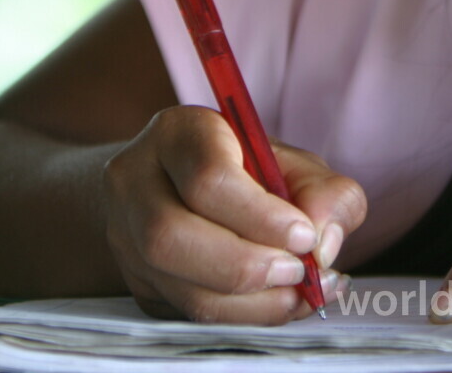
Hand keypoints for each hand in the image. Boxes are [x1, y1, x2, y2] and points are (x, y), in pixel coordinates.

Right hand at [103, 105, 366, 323]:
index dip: (260, 216)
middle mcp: (136, 183)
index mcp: (179, 134)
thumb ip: (325, 192)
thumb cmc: (248, 170)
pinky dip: (242, 317)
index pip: (207, 178)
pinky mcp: (138, 283)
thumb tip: (324, 242)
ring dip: (249, 302)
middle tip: (299, 271)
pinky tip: (279, 303)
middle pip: (171, 237)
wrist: (188, 190)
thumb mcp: (293, 164)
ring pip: (177, 286)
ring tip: (298, 291)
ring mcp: (126, 237)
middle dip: (246, 265)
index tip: (305, 235)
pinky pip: (186, 313)